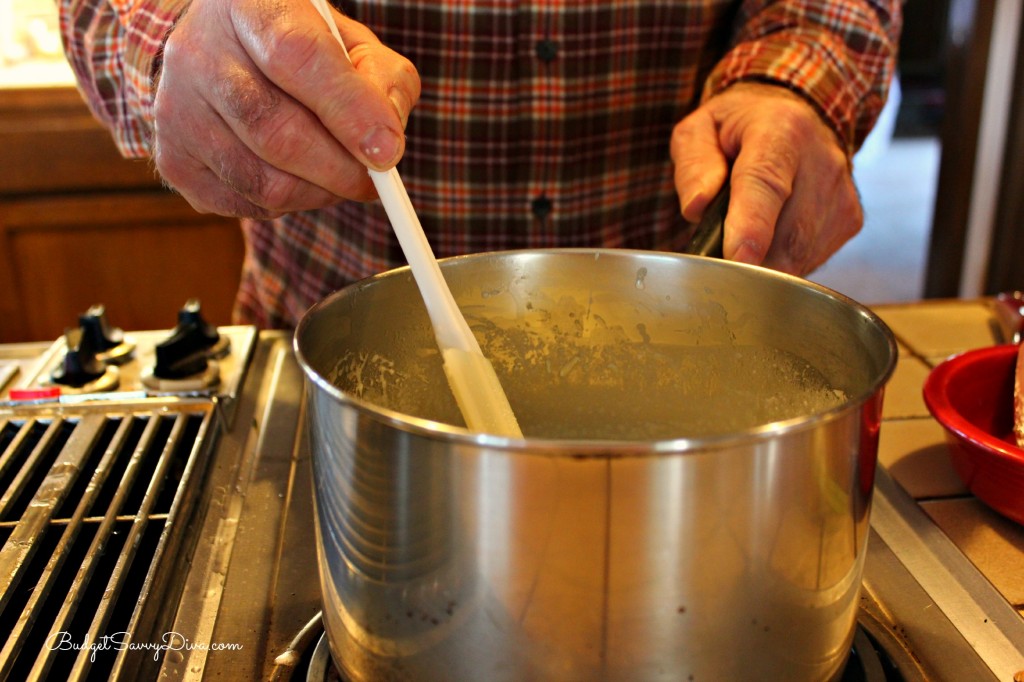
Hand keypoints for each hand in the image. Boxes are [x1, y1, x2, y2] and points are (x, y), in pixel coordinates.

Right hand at [152, 0, 419, 217]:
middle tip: (374, 182)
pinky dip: (288, 205)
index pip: (296, 57)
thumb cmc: (300, 49)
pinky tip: (296, 178)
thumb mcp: (351, 44)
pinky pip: (246, 205)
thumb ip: (382, 82)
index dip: (347, 109)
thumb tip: (384, 144)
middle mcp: (197, 53)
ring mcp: (175, 110)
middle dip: (340, 170)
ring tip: (338, 177)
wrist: (221, 54)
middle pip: (275, 131)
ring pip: (263, 181)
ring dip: (318, 194)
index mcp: (248, 5)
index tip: (386, 152)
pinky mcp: (173, 160)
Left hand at [671, 83, 861, 274]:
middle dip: (747, 262)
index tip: (738, 258)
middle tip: (717, 259)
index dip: (752, 227)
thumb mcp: (700, 129)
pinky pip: (809, 259)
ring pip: (797, 255)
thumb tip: (697, 207)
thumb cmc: (739, 127)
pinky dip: (780, 261)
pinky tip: (769, 237)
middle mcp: (822, 160)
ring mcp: (841, 193)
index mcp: (780, 130)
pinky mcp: (849, 219)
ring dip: (762, 263)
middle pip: (785, 234)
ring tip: (743, 236)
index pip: (766, 185)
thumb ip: (693, 165)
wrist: (798, 117)